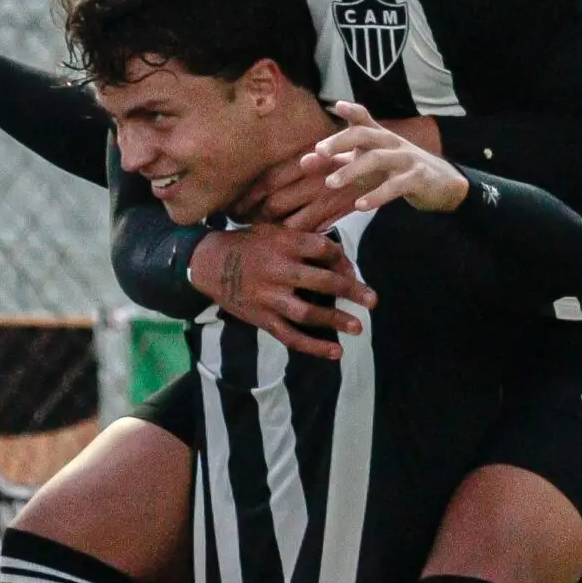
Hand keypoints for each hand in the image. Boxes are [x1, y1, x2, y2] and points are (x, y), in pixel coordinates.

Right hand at [188, 227, 375, 360]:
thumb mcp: (273, 230)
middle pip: (322, 282)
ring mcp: (269, 297)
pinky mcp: (262, 319)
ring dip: (335, 321)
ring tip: (358, 327)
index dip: (343, 260)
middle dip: (351, 291)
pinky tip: (336, 352)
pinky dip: (314, 346)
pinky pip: (290, 336)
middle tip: (373, 300)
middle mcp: (278, 270)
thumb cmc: (248, 244)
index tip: (352, 270)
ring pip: (307, 313)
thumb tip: (340, 257)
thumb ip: (303, 241)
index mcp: (283, 244)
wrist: (208, 264)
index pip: (324, 250)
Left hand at [239, 110, 441, 229]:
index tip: (336, 106)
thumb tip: (304, 161)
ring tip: (330, 184)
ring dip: (352, 171)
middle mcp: (391, 143)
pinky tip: (360, 206)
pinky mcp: (416, 179)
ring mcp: (405, 159)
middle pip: (364, 135)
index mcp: (380, 137)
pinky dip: (376, 195)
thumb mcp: (368, 164)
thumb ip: (338, 161)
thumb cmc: (397, 170)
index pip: (364, 119)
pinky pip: (394, 186)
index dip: (352, 111)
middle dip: (341, 141)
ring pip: (376, 159)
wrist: (442, 184)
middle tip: (319, 152)